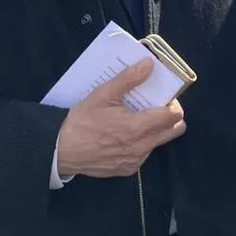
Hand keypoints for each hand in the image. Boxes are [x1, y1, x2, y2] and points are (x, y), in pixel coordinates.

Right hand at [56, 59, 186, 178]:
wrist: (60, 152)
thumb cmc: (81, 121)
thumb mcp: (102, 95)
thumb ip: (128, 79)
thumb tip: (150, 65)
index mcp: (138, 128)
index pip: (175, 116)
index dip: (173, 104)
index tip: (163, 97)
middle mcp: (141, 147)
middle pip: (175, 131)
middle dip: (171, 117)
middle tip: (156, 107)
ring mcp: (135, 161)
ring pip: (160, 142)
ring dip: (156, 130)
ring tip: (138, 119)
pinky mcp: (127, 170)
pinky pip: (144, 154)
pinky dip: (142, 143)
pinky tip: (125, 135)